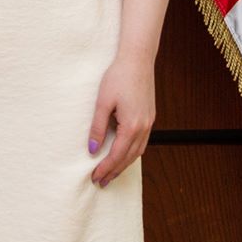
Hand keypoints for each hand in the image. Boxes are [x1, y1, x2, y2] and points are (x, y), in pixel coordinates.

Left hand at [87, 52, 154, 186]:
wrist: (138, 59)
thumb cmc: (118, 77)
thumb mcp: (103, 102)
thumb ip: (97, 127)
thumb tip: (92, 149)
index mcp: (132, 126)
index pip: (116, 155)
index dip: (105, 168)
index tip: (95, 177)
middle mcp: (144, 128)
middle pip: (128, 158)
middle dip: (114, 171)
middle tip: (101, 182)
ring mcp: (149, 122)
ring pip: (137, 152)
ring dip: (124, 164)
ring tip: (111, 172)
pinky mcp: (150, 116)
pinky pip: (142, 142)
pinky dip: (132, 152)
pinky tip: (124, 153)